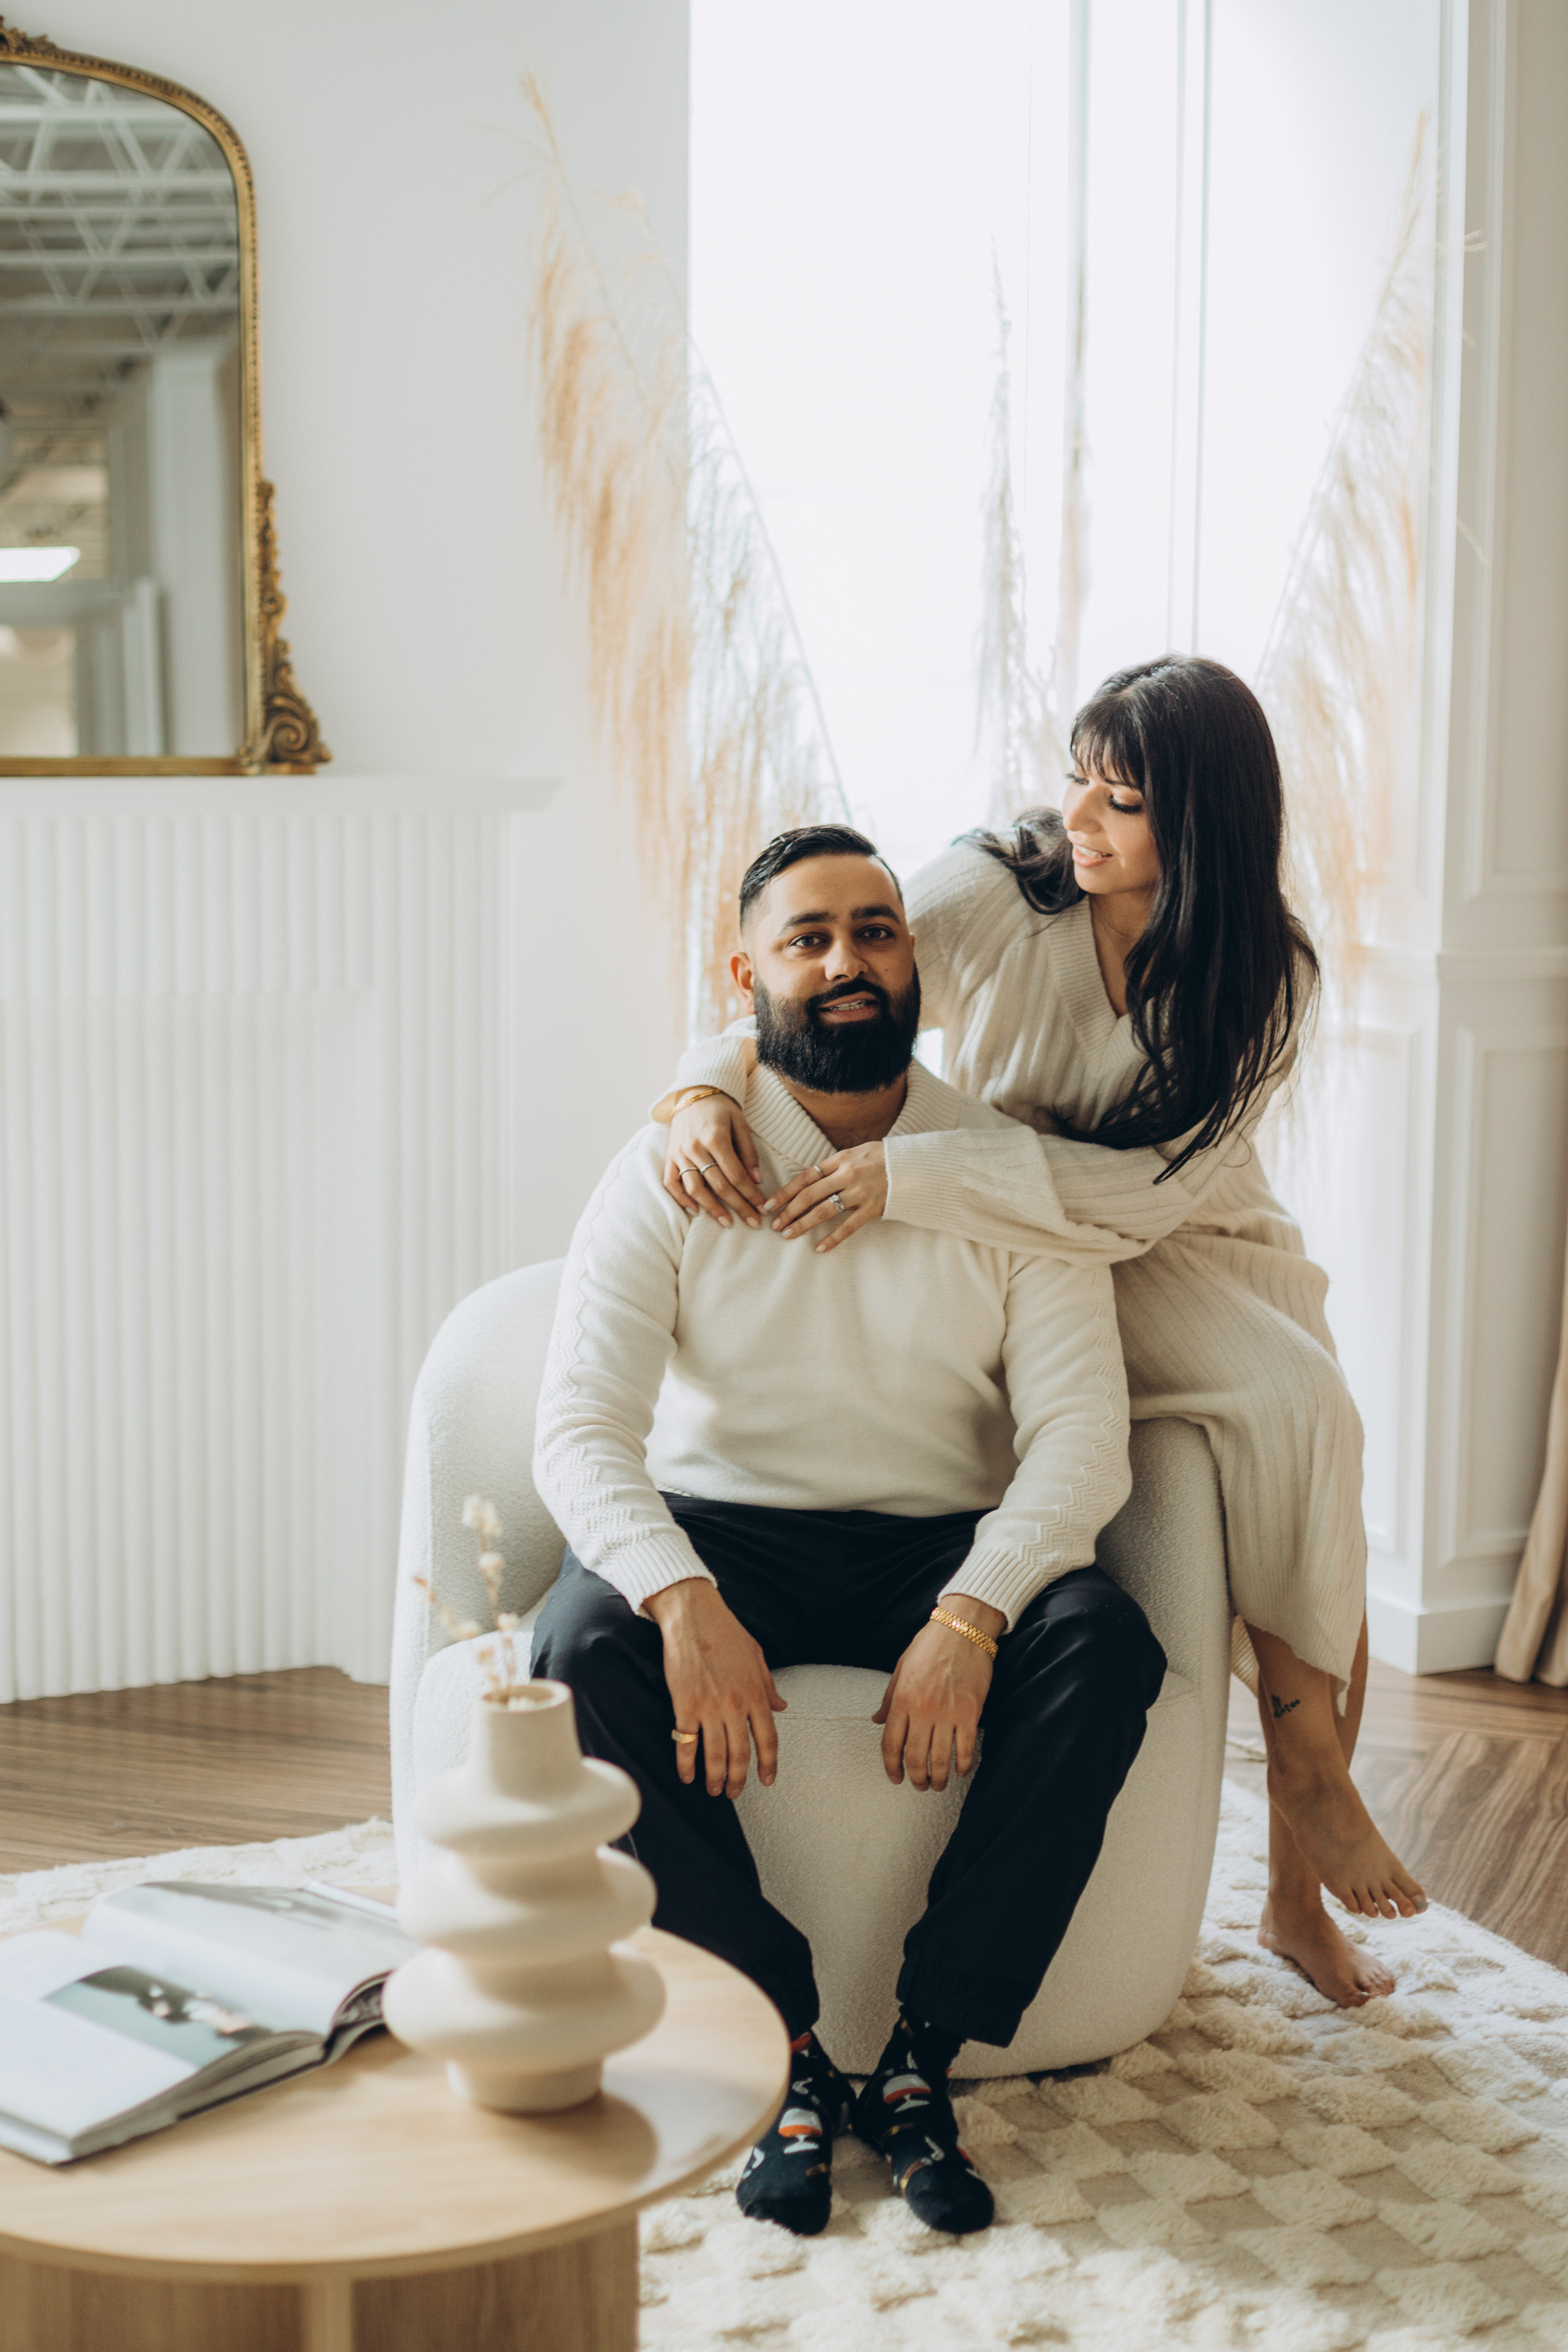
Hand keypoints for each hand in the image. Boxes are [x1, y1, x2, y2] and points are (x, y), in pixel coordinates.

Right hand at [644, 1578, 786, 1796]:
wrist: (694, 1615)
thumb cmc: (726, 1632)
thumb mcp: (757, 1656)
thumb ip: (768, 1685)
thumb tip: (781, 1707)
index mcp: (756, 1693)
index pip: (768, 1739)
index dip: (769, 1765)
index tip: (767, 1780)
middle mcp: (736, 1705)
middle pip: (741, 1754)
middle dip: (739, 1780)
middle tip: (734, 1793)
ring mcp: (710, 1707)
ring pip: (716, 1755)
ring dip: (715, 1778)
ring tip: (713, 1790)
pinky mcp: (685, 1705)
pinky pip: (687, 1743)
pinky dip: (687, 1765)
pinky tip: (687, 1776)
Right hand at [663, 1096, 763, 1228]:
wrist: (693, 1093)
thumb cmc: (721, 1108)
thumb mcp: (740, 1123)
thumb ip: (748, 1152)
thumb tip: (757, 1181)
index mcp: (716, 1138)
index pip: (736, 1175)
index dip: (751, 1195)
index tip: (763, 1208)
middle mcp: (695, 1148)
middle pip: (719, 1185)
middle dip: (738, 1207)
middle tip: (753, 1222)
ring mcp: (679, 1153)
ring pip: (695, 1189)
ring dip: (712, 1209)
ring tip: (727, 1223)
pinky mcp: (669, 1156)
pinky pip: (671, 1183)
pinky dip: (681, 1199)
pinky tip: (696, 1211)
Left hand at [769, 1140, 888, 1251]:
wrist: (916, 1165)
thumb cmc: (884, 1157)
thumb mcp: (857, 1152)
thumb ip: (835, 1165)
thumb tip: (810, 1179)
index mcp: (840, 1159)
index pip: (805, 1177)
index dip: (785, 1192)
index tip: (770, 1204)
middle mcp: (847, 1175)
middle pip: (809, 1195)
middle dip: (789, 1211)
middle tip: (775, 1225)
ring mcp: (860, 1193)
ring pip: (824, 1211)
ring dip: (803, 1224)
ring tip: (788, 1235)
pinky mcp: (873, 1209)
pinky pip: (849, 1227)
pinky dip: (833, 1238)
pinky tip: (819, 1248)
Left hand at [873, 1595, 1003, 1790]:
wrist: (962, 1629)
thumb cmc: (929, 1646)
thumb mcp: (901, 1670)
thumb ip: (889, 1700)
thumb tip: (876, 1721)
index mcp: (902, 1700)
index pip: (891, 1744)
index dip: (892, 1767)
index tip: (895, 1778)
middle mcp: (923, 1710)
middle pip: (916, 1758)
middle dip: (916, 1779)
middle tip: (919, 1786)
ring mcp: (947, 1713)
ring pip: (941, 1759)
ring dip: (939, 1778)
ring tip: (938, 1785)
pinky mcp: (970, 1712)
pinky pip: (966, 1748)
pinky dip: (963, 1765)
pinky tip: (961, 1771)